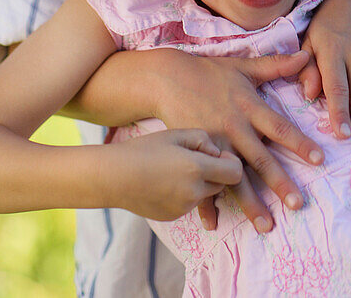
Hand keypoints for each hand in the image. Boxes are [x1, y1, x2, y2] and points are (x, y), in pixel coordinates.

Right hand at [101, 129, 242, 220]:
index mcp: (197, 169)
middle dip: (216, 172)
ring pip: (205, 194)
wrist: (114, 177)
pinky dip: (185, 193)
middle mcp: (194, 192)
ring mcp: (183, 208)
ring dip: (200, 183)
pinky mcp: (173, 216)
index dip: (232, 162)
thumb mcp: (176, 134)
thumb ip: (204, 140)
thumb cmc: (145, 149)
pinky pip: (189, 203)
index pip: (235, 173)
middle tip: (195, 159)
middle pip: (222, 185)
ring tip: (176, 168)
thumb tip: (217, 154)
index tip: (219, 154)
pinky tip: (166, 181)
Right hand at [151, 48, 323, 232]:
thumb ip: (276, 65)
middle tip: (298, 204)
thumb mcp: (244, 67)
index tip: (319, 160)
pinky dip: (206, 203)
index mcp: (249, 107)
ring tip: (267, 226)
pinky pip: (202, 181)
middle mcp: (234, 128)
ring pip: (235, 178)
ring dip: (251, 203)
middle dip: (280, 183)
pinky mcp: (195, 154)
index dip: (300, 143)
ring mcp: (214, 144)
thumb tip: (306, 54)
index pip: (280, 128)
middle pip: (261, 160)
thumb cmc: (210, 71)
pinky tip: (214, 224)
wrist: (168, 78)